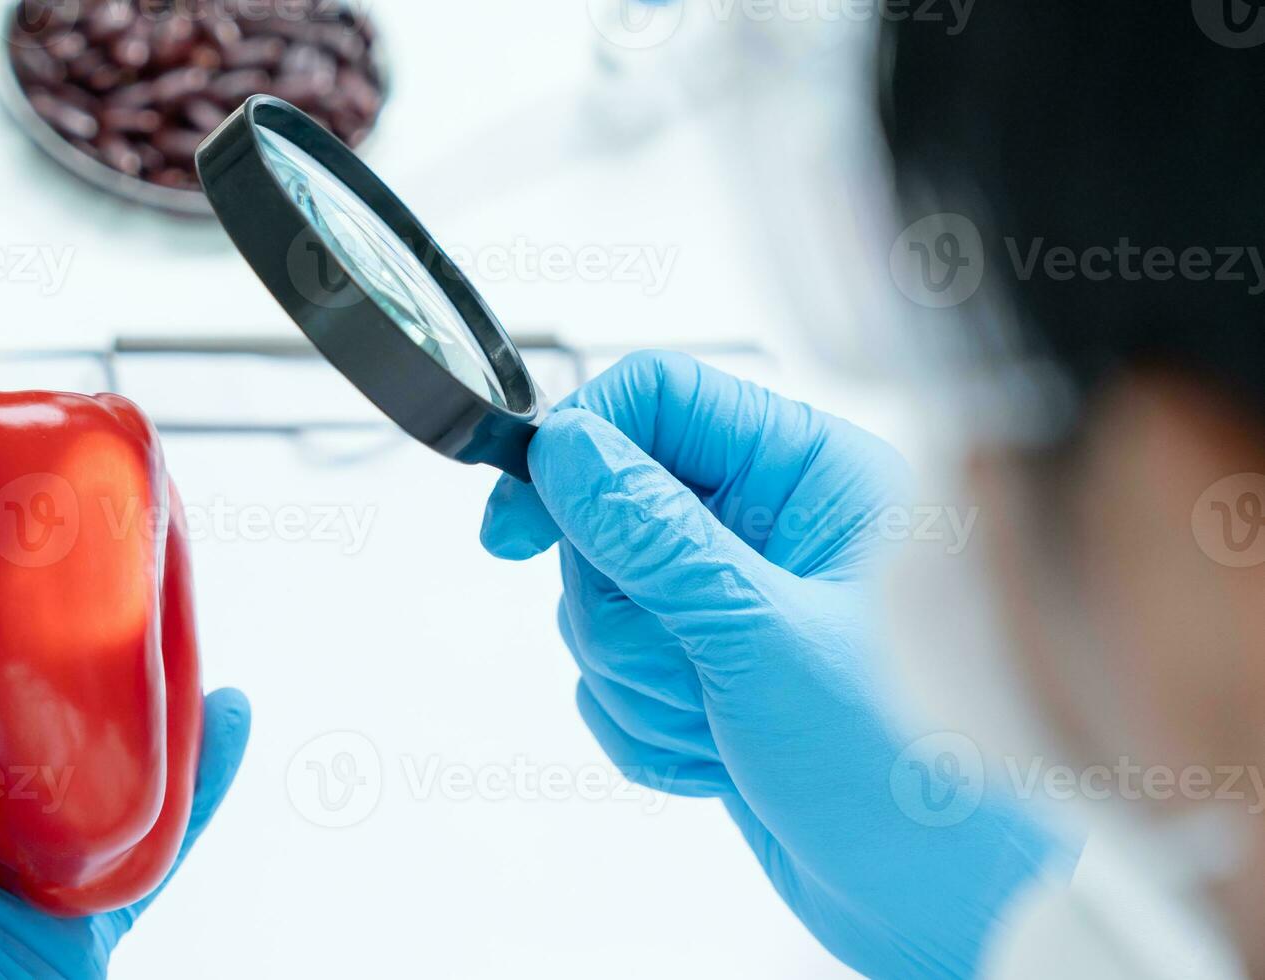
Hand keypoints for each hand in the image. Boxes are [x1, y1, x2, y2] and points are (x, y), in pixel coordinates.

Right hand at [482, 352, 1065, 978]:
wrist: (948, 903)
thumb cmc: (915, 769)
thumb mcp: (762, 637)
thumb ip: (653, 536)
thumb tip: (568, 450)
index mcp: (812, 475)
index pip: (660, 399)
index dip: (577, 446)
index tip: (520, 518)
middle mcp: (773, 526)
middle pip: (608, 510)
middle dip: (619, 609)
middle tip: (682, 664)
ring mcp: (738, 604)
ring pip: (602, 603)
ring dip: (638, 680)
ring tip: (718, 724)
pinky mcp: (711, 675)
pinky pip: (612, 677)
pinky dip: (644, 727)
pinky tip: (716, 759)